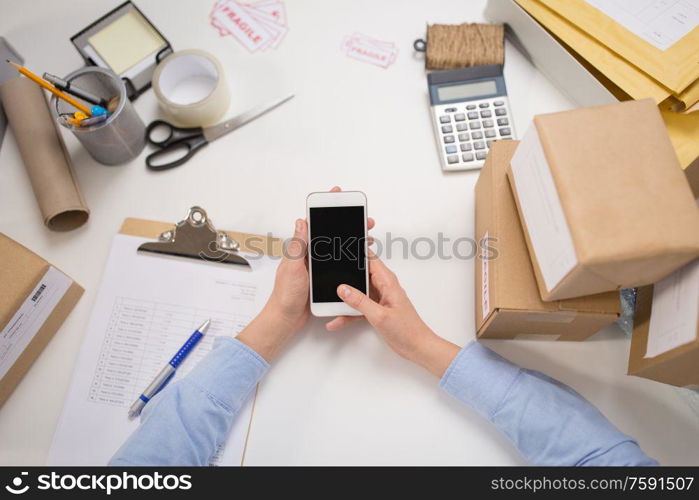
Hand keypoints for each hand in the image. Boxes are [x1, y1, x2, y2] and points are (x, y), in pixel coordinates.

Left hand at [237, 186, 374, 361]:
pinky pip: (339, 264)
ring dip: (352, 241)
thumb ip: (298, 246)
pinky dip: (351, 258)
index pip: (313, 223)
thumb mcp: (291, 267)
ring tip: (367, 237)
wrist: (286, 319)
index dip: (325, 208)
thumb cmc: (285, 295)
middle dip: (347, 224)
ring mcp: (316, 267)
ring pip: (338, 249)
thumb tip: (301, 221)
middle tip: (364, 219)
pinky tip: (361, 257)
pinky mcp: (323, 279)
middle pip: (330, 234)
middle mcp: (309, 255)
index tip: (337, 196)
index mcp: (300, 250)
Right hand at [329, 253, 459, 376]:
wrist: (417, 347)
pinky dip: (348, 313)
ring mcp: (379, 298)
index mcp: (387, 282)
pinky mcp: (376, 310)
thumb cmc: (407, 330)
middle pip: (360, 274)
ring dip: (344, 298)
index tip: (341, 251)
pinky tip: (337, 321)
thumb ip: (360, 302)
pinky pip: (358, 307)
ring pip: (357, 292)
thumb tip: (343, 289)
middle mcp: (383, 287)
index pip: (370, 260)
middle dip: (345, 275)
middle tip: (328, 276)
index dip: (357, 253)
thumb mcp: (379, 316)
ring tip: (328, 302)